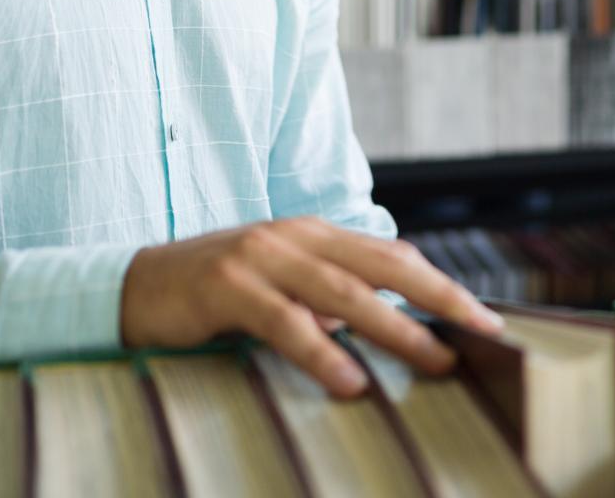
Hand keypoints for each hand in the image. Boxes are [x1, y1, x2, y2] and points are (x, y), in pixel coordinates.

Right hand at [120, 217, 502, 396]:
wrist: (130, 287)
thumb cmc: (215, 295)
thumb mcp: (281, 290)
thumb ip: (329, 301)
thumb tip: (394, 331)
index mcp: (314, 233)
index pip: (392, 255)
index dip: (441, 283)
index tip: (483, 317)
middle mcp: (293, 236)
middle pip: (383, 265)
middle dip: (438, 298)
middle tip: (481, 331)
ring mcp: (259, 256)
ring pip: (343, 292)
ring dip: (394, 328)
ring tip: (434, 360)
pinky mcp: (225, 286)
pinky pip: (284, 323)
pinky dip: (321, 351)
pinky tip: (349, 381)